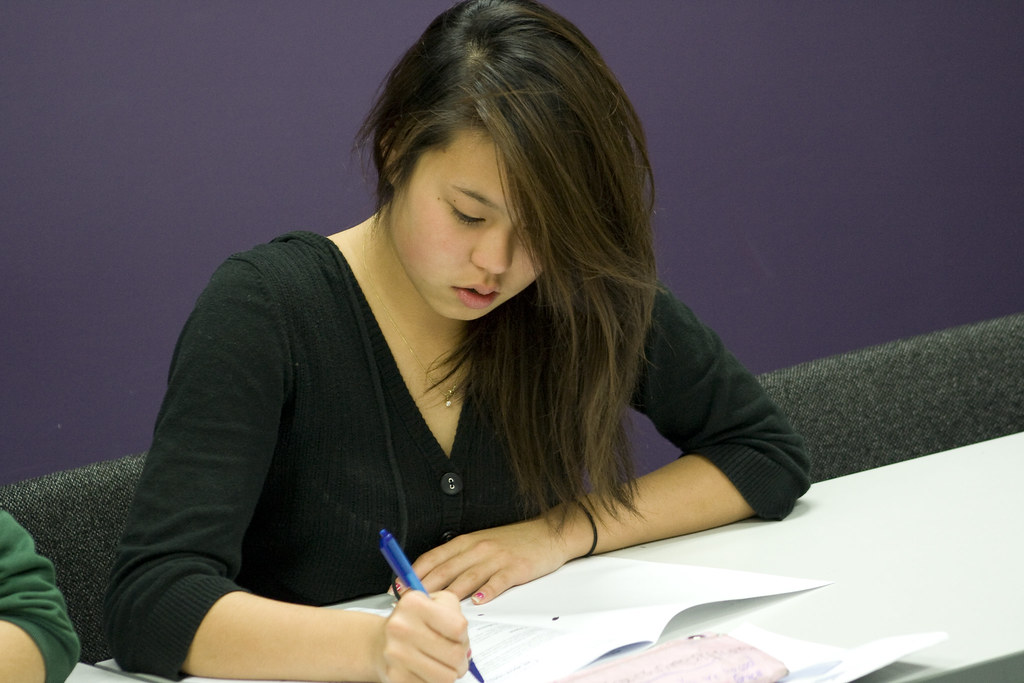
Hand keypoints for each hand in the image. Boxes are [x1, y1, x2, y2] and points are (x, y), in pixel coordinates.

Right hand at [374, 590, 470, 682]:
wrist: (381, 641)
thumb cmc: (413, 622)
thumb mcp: (436, 603)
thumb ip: (456, 615)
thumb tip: (466, 649)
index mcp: (414, 604)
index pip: (459, 628)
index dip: (464, 636)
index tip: (458, 637)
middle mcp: (401, 627)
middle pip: (455, 655)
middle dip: (461, 659)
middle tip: (453, 656)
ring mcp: (396, 654)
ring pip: (447, 677)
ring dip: (449, 673)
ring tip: (440, 663)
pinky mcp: (395, 676)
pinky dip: (433, 681)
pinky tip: (426, 670)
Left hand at [408, 517, 574, 604]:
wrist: (548, 534)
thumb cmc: (513, 542)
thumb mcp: (482, 543)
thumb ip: (459, 558)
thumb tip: (431, 578)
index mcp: (467, 541)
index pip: (433, 556)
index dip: (413, 573)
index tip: (398, 587)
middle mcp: (479, 547)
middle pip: (446, 568)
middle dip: (424, 587)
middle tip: (409, 603)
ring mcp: (497, 558)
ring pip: (468, 576)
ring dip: (449, 593)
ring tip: (435, 607)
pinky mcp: (516, 568)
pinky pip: (499, 581)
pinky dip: (488, 591)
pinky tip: (479, 601)